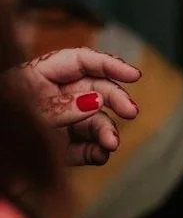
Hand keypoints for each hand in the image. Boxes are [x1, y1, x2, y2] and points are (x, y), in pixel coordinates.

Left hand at [3, 48, 141, 165]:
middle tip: (132, 113)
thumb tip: (96, 102)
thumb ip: (60, 107)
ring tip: (110, 145)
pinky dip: (93, 151)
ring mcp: (55, 123)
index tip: (134, 76)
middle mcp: (50, 96)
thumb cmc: (1, 129)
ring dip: (105, 132)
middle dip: (114, 100)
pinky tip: (100, 156)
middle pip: (93, 90)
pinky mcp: (56, 150)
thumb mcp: (27, 113)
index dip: (109, 65)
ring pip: (91, 121)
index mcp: (37, 77)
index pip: (81, 61)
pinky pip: (82, 147)